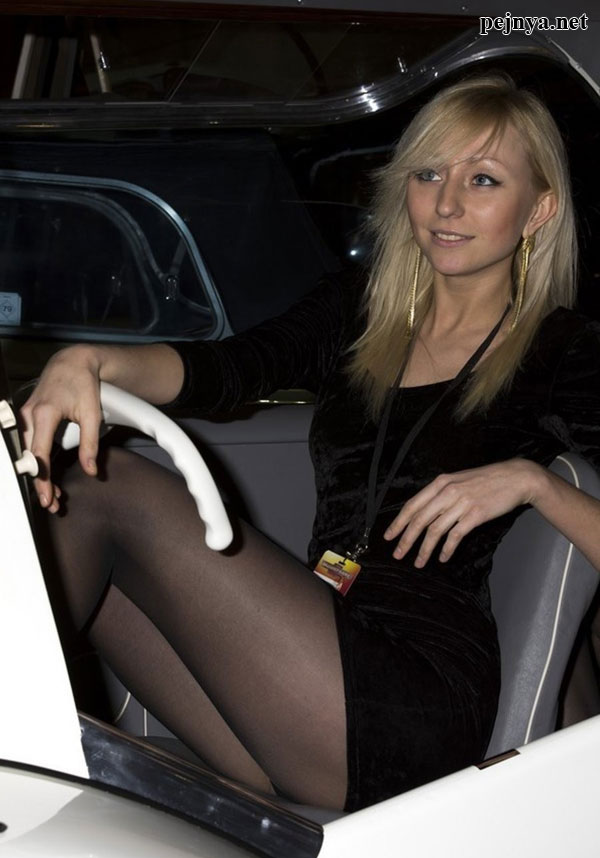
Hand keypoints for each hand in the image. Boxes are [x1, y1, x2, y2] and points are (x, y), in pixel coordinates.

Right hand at [19, 345, 103, 511]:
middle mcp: (29, 416)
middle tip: (52, 503)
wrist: (72, 363)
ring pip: (26, 453)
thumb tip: (91, 469)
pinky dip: (37, 462)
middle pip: (29, 458)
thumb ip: (90, 443)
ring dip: (38, 474)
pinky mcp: (28, 418)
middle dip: (39, 483)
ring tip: (52, 495)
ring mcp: (25, 416)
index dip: (42, 478)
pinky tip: (48, 477)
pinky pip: (29, 444)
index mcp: (44, 414)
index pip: (38, 454)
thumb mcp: (92, 413)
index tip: (47, 496)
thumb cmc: (82, 383)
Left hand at [383, 459, 542, 566]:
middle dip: (406, 539)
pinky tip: (442, 558)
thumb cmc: (486, 480)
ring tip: (418, 562)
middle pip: (419, 520)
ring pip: (434, 530)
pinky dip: (446, 549)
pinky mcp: (475, 515)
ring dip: (424, 549)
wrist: (515, 478)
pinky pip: (454, 536)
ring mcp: (461, 503)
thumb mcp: (459, 480)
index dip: (399, 522)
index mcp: (440, 483)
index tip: (389, 536)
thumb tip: (424, 512)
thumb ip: (441, 493)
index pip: (412, 505)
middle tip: (397, 554)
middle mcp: (447, 492)